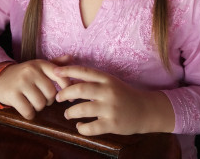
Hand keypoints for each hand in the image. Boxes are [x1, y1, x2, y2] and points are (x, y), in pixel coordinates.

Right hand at [0, 56, 72, 119]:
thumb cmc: (24, 74)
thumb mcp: (38, 66)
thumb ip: (55, 63)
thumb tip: (71, 58)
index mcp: (40, 64)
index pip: (60, 75)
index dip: (67, 87)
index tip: (68, 96)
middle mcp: (32, 71)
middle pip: (51, 94)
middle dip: (49, 100)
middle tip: (42, 98)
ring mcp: (22, 82)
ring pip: (40, 104)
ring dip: (38, 108)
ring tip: (33, 102)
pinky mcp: (13, 94)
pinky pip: (28, 111)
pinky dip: (29, 114)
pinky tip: (26, 109)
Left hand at [55, 65, 174, 135]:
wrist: (145, 110)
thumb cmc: (123, 94)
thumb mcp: (110, 82)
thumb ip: (93, 80)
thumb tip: (70, 79)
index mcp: (106, 78)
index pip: (84, 71)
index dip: (68, 70)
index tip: (55, 71)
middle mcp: (108, 91)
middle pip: (80, 89)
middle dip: (65, 93)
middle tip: (58, 98)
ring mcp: (110, 108)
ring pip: (83, 109)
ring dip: (71, 112)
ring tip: (67, 114)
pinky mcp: (113, 124)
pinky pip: (92, 128)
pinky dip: (82, 128)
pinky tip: (79, 126)